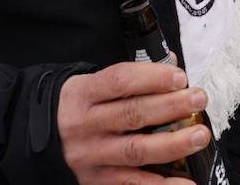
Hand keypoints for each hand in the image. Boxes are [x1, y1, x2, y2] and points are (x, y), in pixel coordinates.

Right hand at [57, 61, 211, 184]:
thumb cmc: (80, 107)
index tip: (180, 77)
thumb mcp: (92, 85)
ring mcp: (90, 156)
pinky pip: (132, 184)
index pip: (120, 81)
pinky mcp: (97, 180)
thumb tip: (171, 66)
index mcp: (83, 94)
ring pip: (135, 150)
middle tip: (198, 100)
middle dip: (171, 106)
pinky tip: (186, 183)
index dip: (152, 77)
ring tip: (199, 135)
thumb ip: (131, 78)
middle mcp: (84, 125)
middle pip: (132, 115)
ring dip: (172, 144)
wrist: (40, 138)